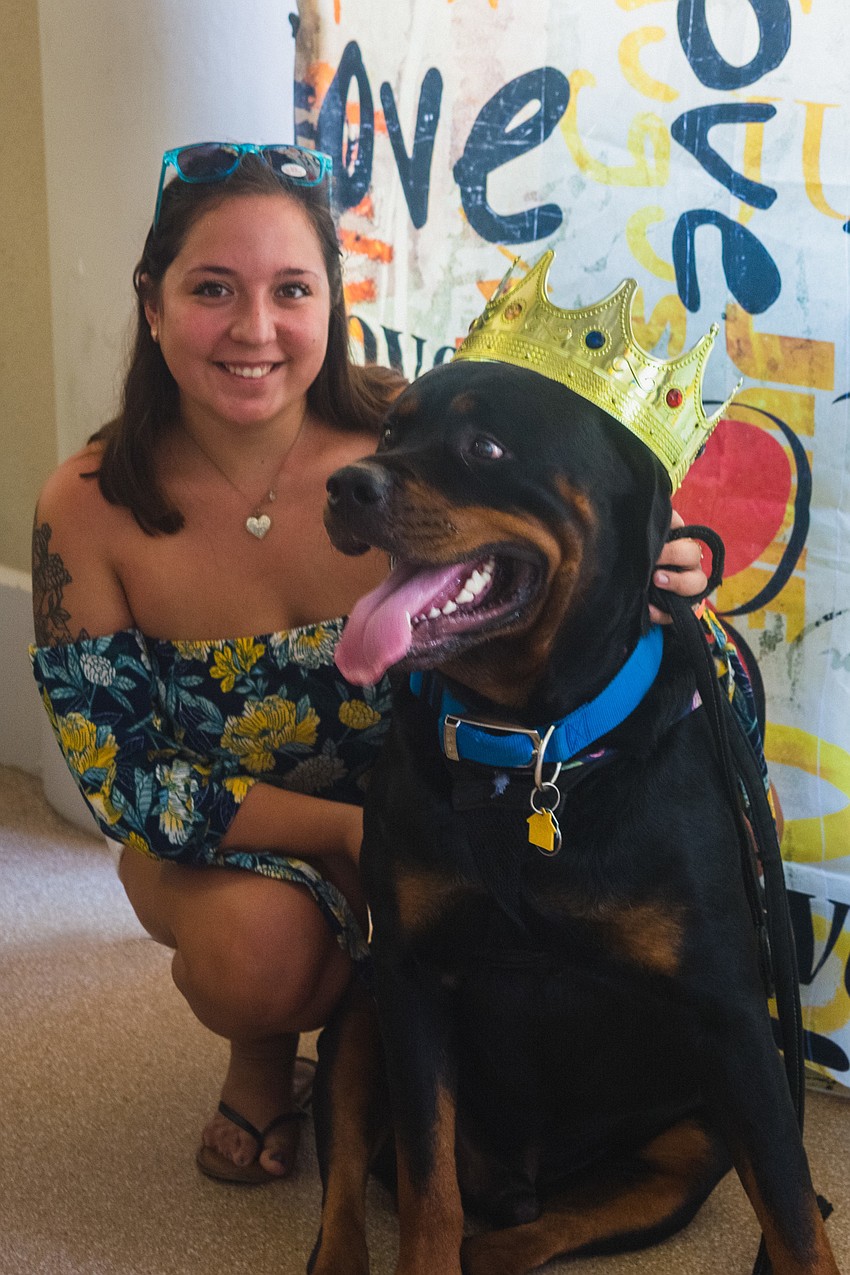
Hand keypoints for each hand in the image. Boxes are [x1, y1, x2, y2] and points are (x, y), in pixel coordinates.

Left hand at [649, 510, 707, 624]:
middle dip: (674, 554)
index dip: (671, 529)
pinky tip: (649, 608)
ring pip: (698, 582)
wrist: (630, 590)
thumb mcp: (639, 543)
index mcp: (677, 542)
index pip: (680, 527)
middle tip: (654, 559)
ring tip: (655, 580)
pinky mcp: (680, 609)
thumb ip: (645, 529)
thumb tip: (645, 512)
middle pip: (692, 553)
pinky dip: (663, 612)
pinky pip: (678, 612)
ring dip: (677, 581)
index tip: (655, 534)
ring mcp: (687, 585)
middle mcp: (687, 562)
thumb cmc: (638, 559)